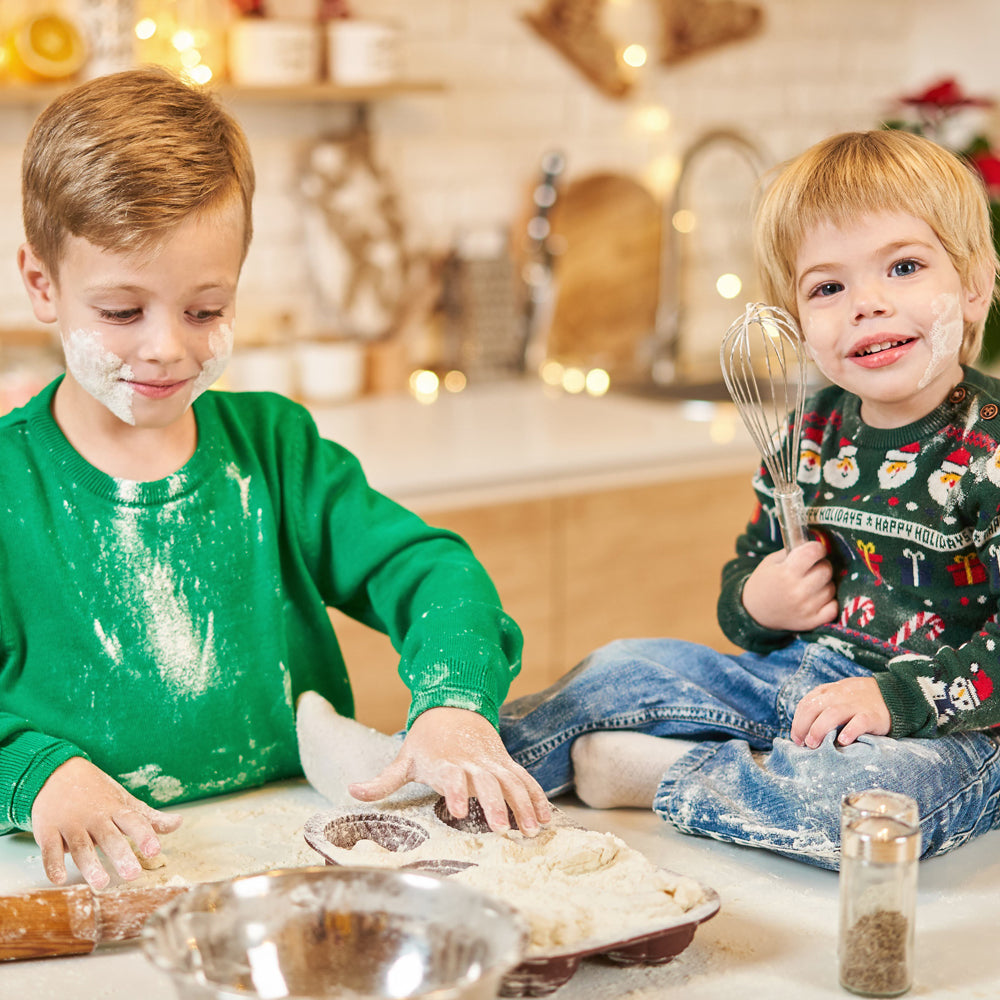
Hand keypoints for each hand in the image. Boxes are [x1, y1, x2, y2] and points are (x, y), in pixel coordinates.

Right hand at [30, 757, 181, 889]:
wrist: (57, 773)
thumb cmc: (97, 793)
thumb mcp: (124, 801)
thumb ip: (149, 818)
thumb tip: (179, 823)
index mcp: (115, 809)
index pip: (133, 822)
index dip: (144, 836)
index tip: (154, 850)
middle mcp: (94, 817)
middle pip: (109, 837)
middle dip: (121, 854)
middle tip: (132, 874)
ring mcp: (70, 823)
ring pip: (81, 846)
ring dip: (90, 865)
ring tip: (101, 883)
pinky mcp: (48, 830)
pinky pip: (50, 849)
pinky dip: (53, 864)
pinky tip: (58, 879)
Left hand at [348, 706, 552, 834]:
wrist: (454, 706)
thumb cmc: (426, 740)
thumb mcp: (404, 758)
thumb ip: (382, 780)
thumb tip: (351, 791)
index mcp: (445, 761)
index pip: (451, 776)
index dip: (455, 792)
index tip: (458, 812)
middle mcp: (472, 761)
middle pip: (486, 782)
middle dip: (494, 805)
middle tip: (501, 830)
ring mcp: (492, 761)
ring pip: (512, 782)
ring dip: (523, 805)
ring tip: (531, 830)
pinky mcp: (506, 762)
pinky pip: (524, 779)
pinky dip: (536, 797)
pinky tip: (546, 818)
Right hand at [741, 540, 837, 631]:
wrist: (754, 612)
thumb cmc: (764, 583)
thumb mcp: (771, 562)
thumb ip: (792, 552)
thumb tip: (814, 545)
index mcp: (786, 572)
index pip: (814, 552)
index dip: (817, 548)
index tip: (814, 550)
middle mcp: (797, 590)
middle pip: (826, 569)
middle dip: (821, 565)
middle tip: (811, 569)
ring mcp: (806, 608)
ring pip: (831, 588)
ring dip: (824, 584)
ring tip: (810, 585)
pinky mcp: (812, 621)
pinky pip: (834, 607)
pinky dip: (829, 602)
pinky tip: (817, 599)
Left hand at [790, 676, 890, 747]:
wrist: (896, 694)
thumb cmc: (862, 699)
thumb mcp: (840, 695)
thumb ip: (824, 704)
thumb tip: (805, 727)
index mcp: (830, 691)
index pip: (806, 703)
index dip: (798, 721)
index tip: (796, 737)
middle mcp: (840, 695)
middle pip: (814, 708)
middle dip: (803, 726)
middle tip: (802, 743)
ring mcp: (856, 705)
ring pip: (832, 714)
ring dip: (819, 729)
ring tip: (813, 744)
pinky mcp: (873, 715)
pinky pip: (859, 722)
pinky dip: (849, 731)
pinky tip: (843, 741)